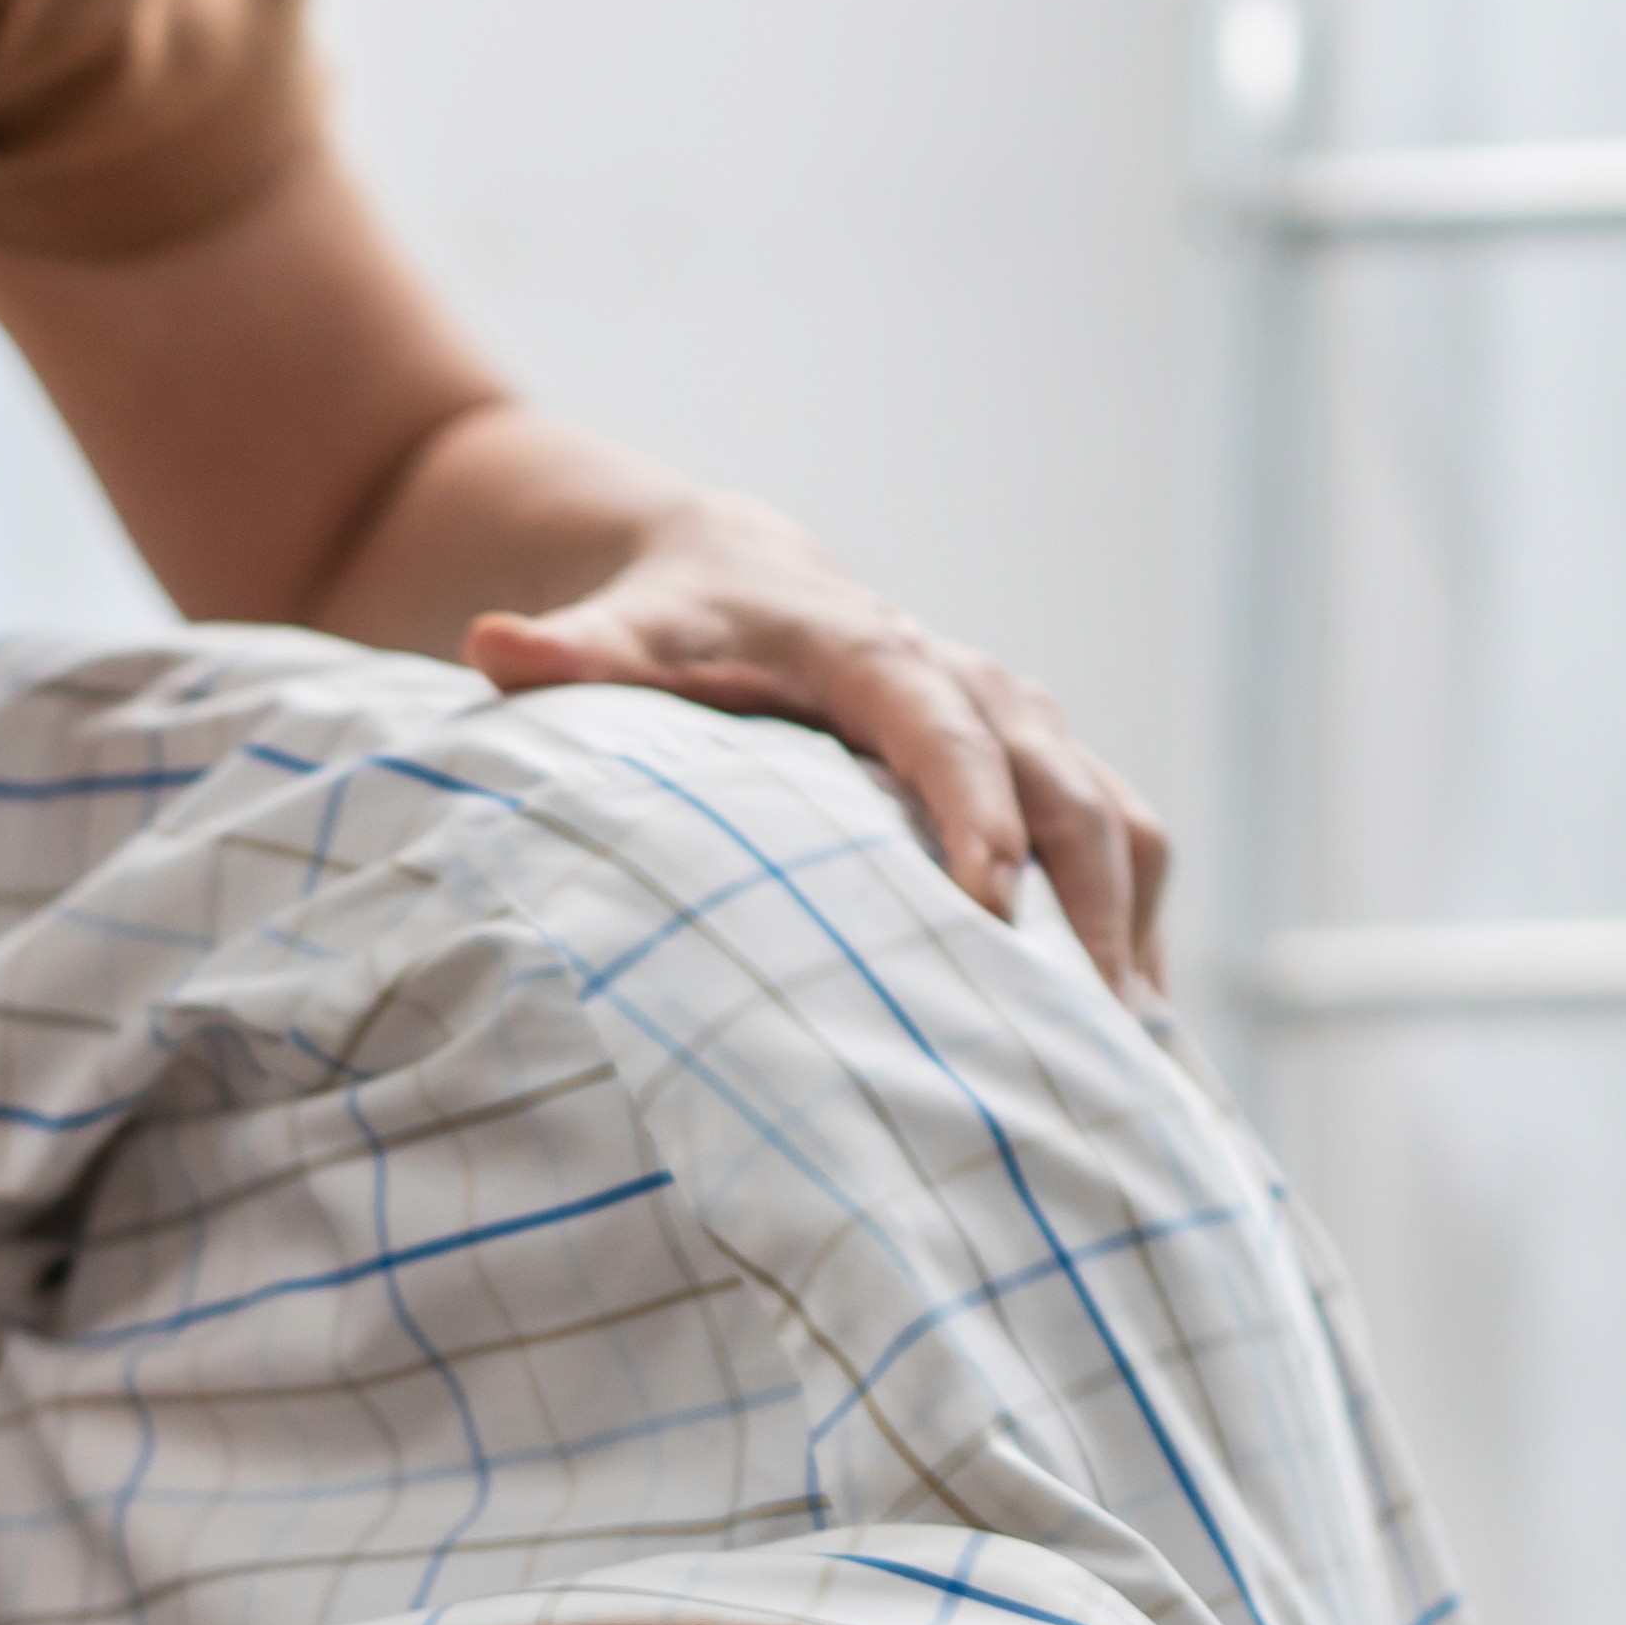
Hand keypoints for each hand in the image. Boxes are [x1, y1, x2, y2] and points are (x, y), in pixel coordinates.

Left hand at [466, 503, 1169, 996]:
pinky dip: (1134, 921)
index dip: (974, 811)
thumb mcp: (621, 633)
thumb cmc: (678, 623)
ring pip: (1114, 817)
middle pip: (1062, 784)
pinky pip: (1120, 838)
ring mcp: (1023, 725)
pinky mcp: (1043, 766)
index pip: (942, 727)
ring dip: (1129, 924)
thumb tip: (491, 643)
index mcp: (875, 652)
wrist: (744, 575)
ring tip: (1125, 1050)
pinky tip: (1123, 1028)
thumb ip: (568, 652)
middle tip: (1092, 1022)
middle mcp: (974, 682)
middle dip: (1085, 898)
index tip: (991, 903)